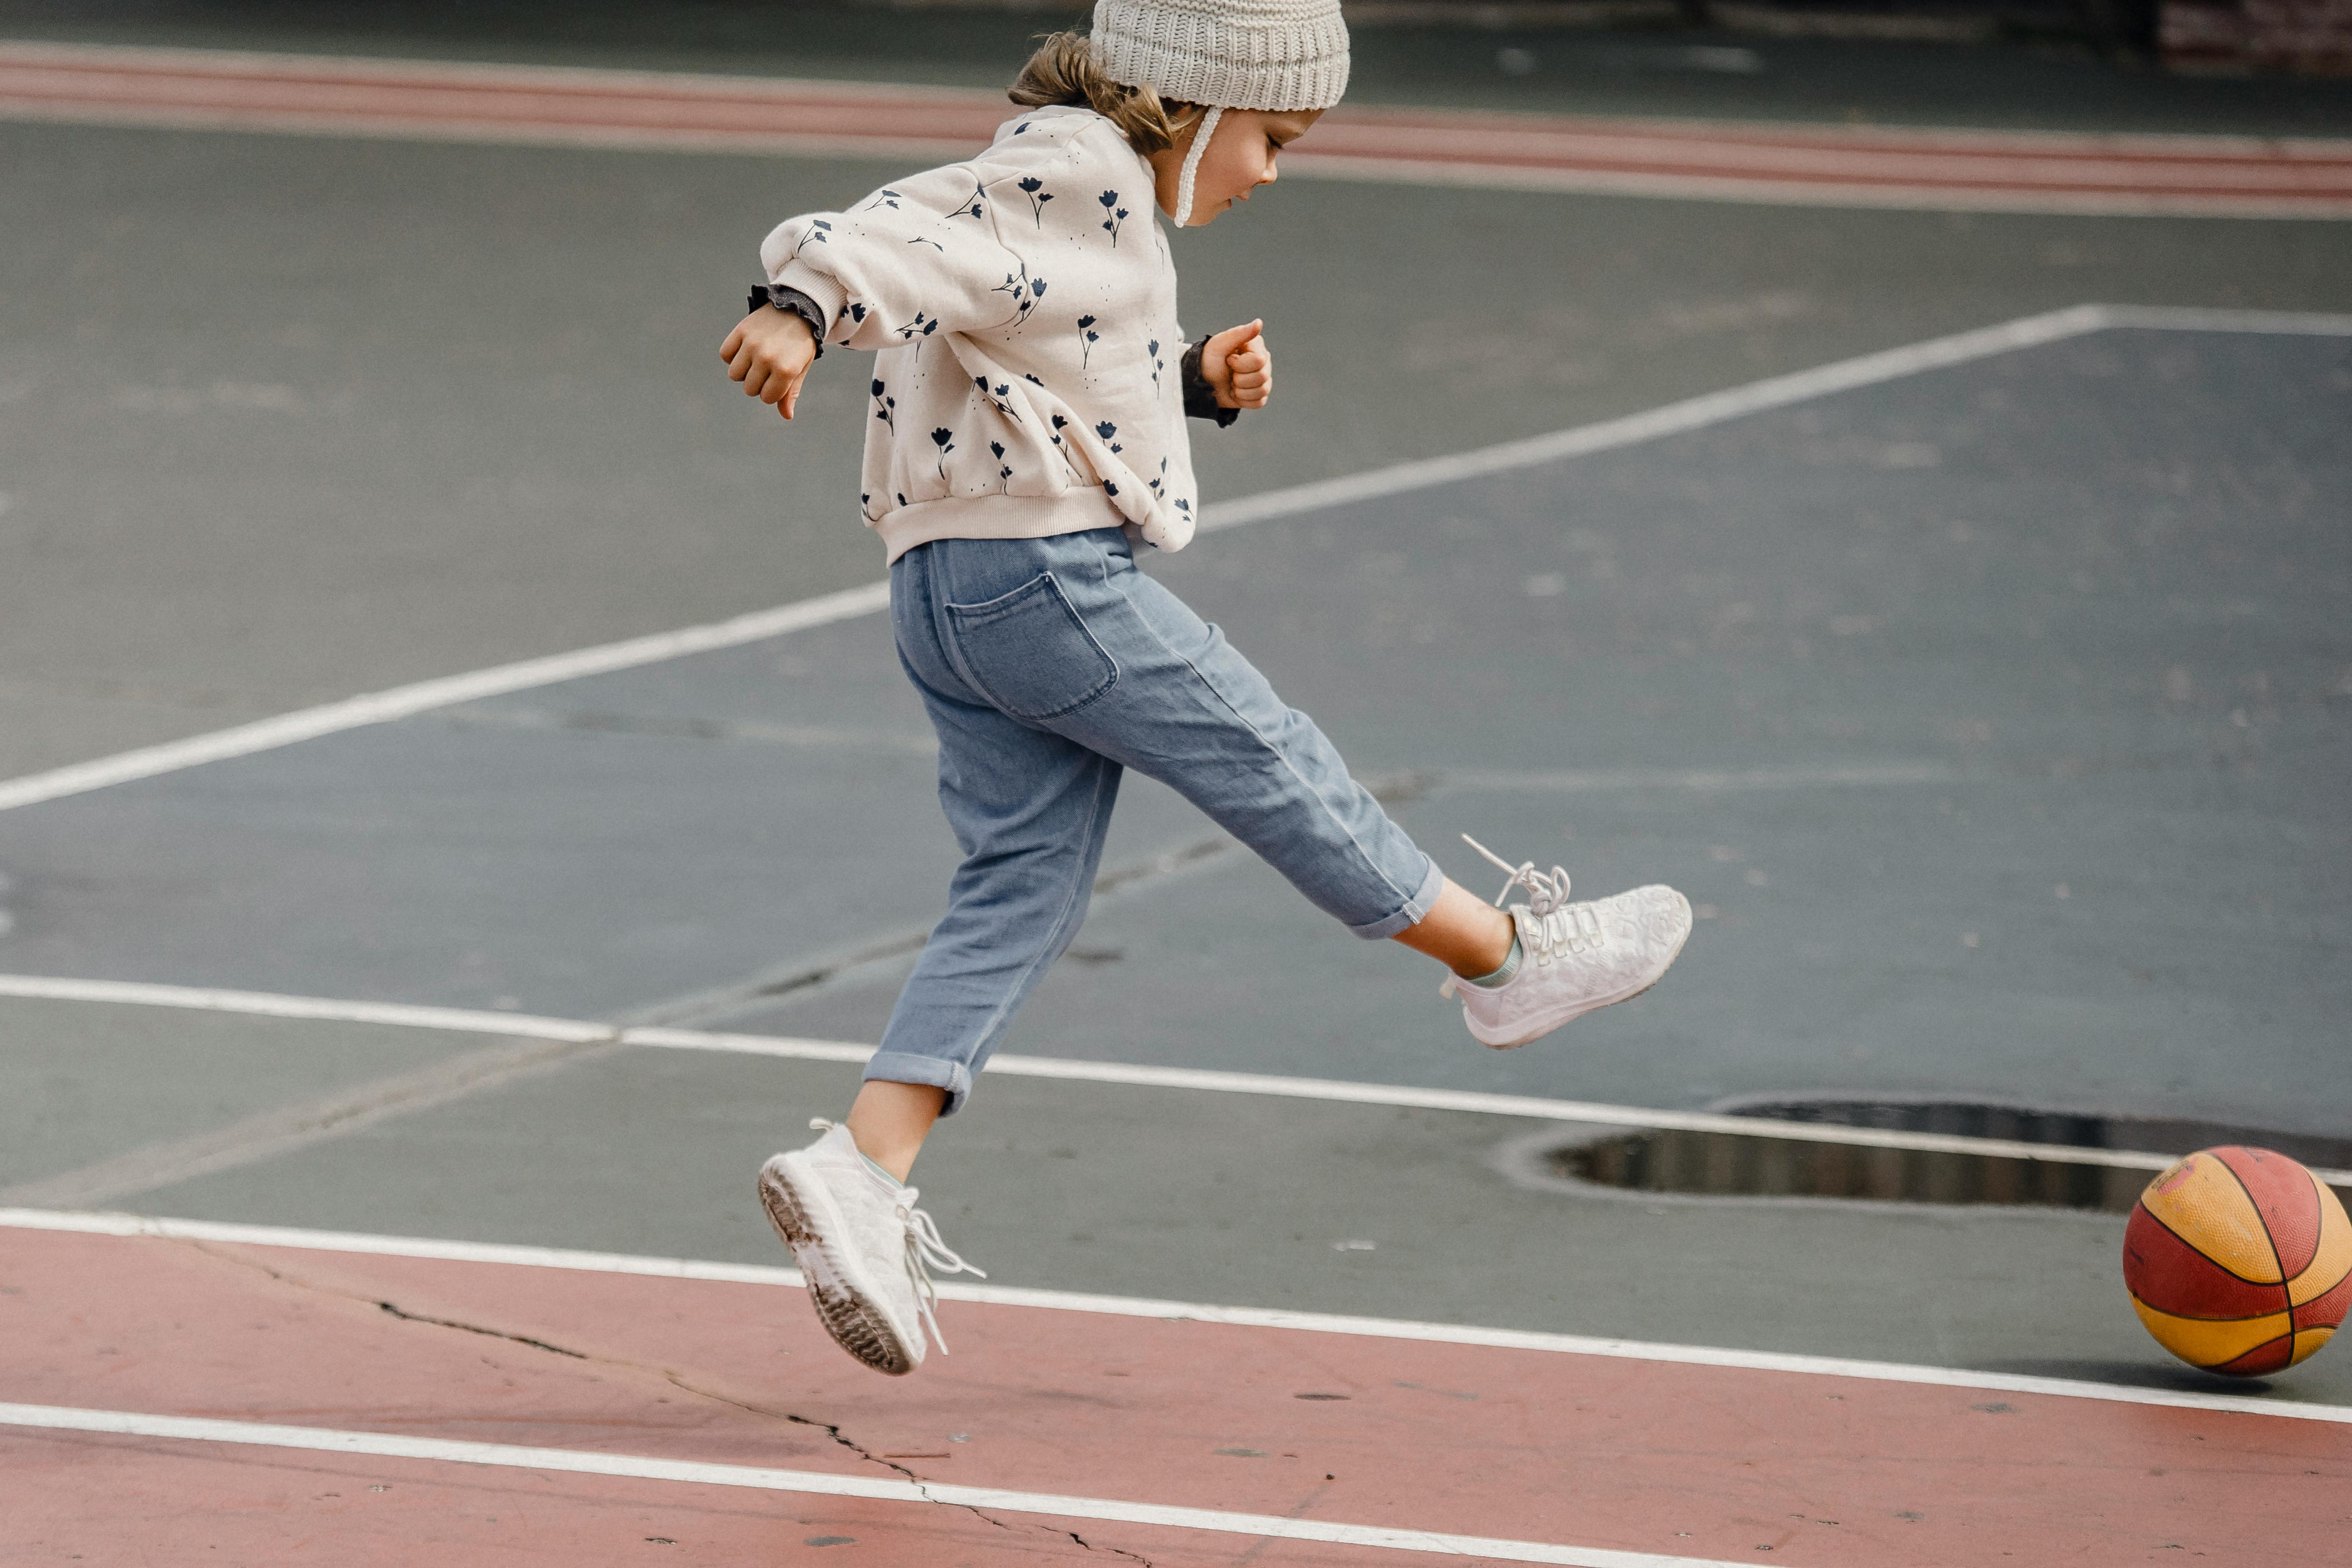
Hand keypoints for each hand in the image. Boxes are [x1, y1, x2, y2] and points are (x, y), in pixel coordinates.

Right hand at [721, 305, 817, 419]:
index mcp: (786, 370)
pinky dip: (731, 355)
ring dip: (743, 371)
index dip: (772, 392)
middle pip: (749, 388)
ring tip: (755, 360)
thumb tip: (786, 416)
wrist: (796, 309)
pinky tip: (744, 350)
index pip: (767, 398)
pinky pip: (725, 355)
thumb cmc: (800, 343)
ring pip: (734, 374)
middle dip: (757, 383)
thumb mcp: (801, 367)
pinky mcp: (740, 331)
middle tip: (768, 368)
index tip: (779, 379)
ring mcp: (752, 344)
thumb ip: (791, 392)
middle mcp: (767, 358)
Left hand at [1201, 319, 1270, 409]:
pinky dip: (1243, 400)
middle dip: (1239, 378)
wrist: (1200, 383)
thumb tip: (1259, 322)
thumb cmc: (1208, 361)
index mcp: (1256, 347)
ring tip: (1231, 383)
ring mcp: (1263, 379)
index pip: (1258, 361)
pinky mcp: (1259, 395)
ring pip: (1262, 390)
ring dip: (1240, 390)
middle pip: (1262, 376)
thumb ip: (1239, 333)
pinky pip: (1259, 402)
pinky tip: (1235, 393)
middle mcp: (1263, 362)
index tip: (1228, 359)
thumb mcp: (1220, 344)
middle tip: (1229, 373)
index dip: (1240, 364)